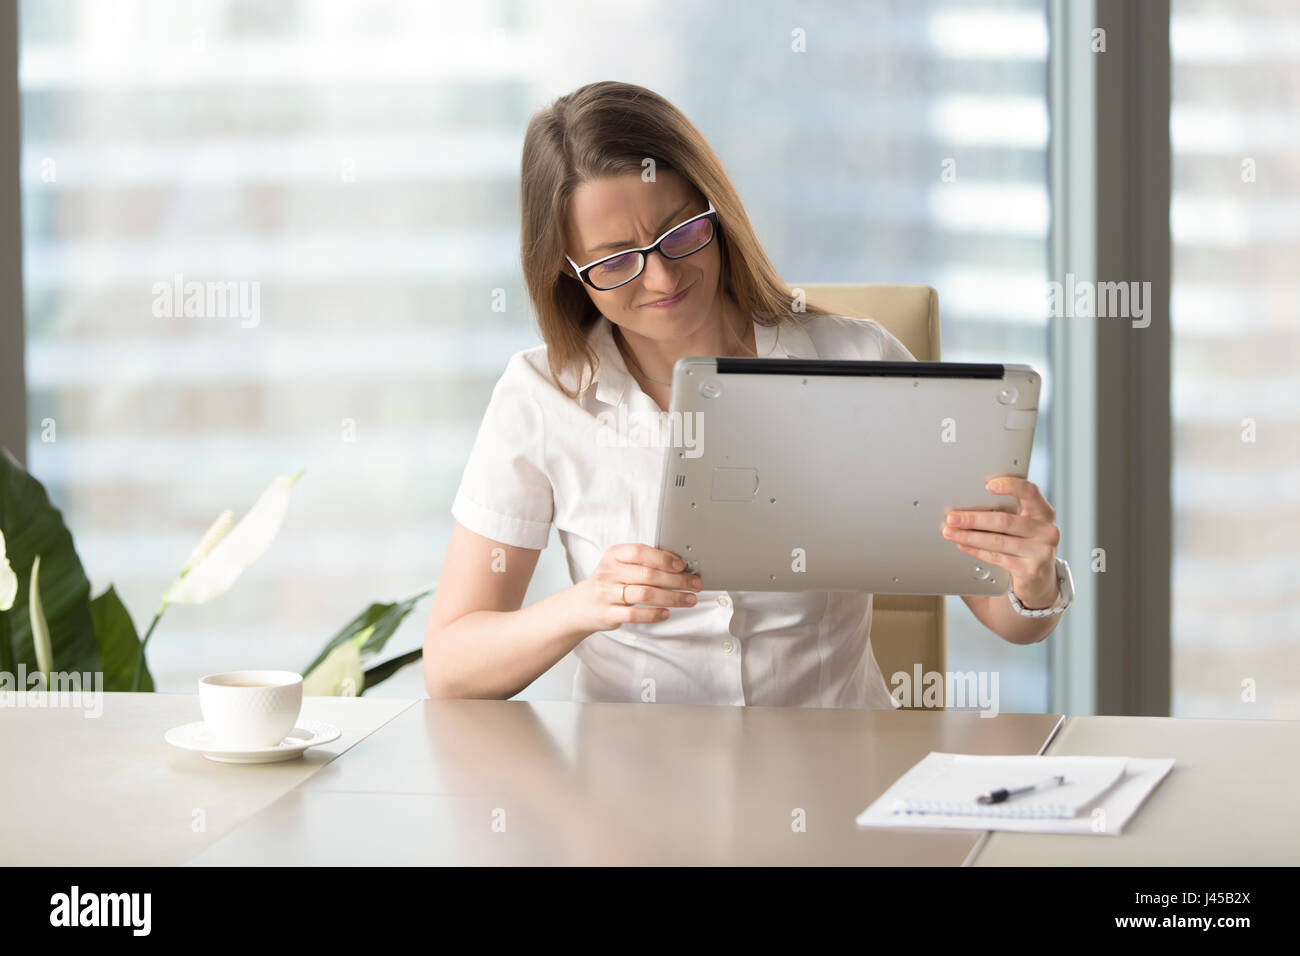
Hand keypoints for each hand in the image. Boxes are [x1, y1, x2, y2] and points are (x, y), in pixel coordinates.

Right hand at [567, 543, 702, 632]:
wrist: (581, 606)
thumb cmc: (608, 583)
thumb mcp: (619, 565)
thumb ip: (643, 563)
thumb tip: (679, 566)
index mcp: (614, 555)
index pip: (640, 552)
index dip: (663, 558)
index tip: (682, 565)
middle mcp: (609, 573)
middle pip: (648, 575)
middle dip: (676, 580)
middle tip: (695, 584)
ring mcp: (607, 594)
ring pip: (644, 595)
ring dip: (671, 598)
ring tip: (688, 600)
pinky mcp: (608, 614)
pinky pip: (634, 615)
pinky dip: (653, 615)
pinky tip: (666, 613)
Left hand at [942, 476, 1060, 607]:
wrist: (1040, 578)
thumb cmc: (1025, 544)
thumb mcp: (1022, 525)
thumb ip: (1006, 512)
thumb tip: (968, 506)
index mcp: (1044, 513)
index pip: (1030, 492)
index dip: (1010, 486)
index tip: (988, 485)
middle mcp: (1046, 531)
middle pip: (1005, 520)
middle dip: (973, 519)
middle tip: (952, 517)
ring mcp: (1041, 552)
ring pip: (997, 540)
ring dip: (969, 536)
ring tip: (950, 532)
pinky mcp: (1030, 570)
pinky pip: (996, 557)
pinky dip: (976, 550)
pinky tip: (963, 545)